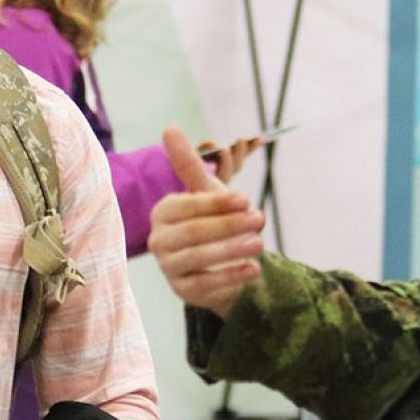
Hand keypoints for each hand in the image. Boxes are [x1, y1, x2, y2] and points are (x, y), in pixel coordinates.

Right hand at [149, 127, 265, 318]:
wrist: (220, 264)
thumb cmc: (212, 222)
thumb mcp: (206, 193)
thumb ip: (188, 164)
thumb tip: (169, 128)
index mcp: (162, 213)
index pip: (185, 207)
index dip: (215, 203)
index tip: (245, 198)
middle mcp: (159, 241)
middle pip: (191, 232)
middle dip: (227, 225)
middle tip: (259, 219)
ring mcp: (168, 268)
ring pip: (198, 258)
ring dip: (231, 249)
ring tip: (260, 244)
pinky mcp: (182, 291)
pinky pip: (206, 284)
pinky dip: (231, 276)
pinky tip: (254, 269)